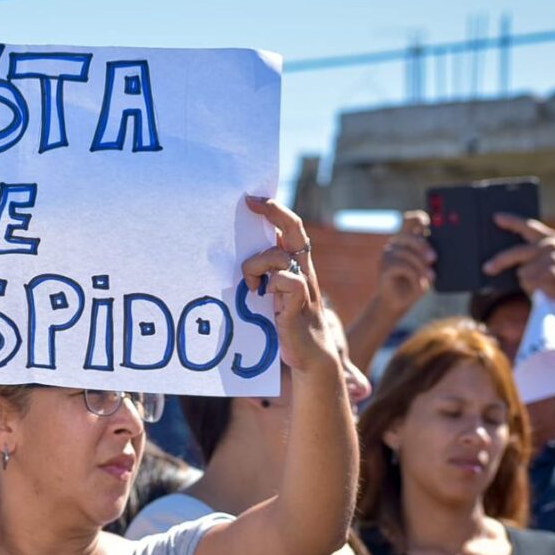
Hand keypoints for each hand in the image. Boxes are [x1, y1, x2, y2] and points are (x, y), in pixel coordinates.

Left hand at [241, 196, 332, 372]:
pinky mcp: (299, 304)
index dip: (275, 211)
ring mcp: (303, 285)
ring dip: (257, 266)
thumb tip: (243, 254)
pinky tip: (263, 296)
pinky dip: (272, 284)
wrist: (311, 355)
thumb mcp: (275, 292)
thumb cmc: (288, 323)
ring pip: (280, 257)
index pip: (292, 228)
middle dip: (275, 212)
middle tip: (252, 203)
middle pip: (295, 231)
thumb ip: (266, 273)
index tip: (252, 199)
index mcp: (297, 265)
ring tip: (252, 286)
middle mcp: (303, 270)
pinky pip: (286, 281)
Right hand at [377, 210, 433, 316]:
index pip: (412, 220)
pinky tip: (419, 282)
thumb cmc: (416, 282)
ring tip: (429, 277)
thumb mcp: (429, 267)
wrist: (401, 302)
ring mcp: (388, 255)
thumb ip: (432, 256)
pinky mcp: (384, 267)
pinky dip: (413, 274)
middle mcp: (396, 244)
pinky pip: (401, 265)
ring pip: (406, 253)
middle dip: (422, 246)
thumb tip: (437, 252)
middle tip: (433, 258)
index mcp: (409, 240)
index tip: (429, 223)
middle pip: (408, 235)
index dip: (420, 218)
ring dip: (421, 266)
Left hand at [483, 214, 554, 307]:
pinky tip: (546, 290)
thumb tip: (510, 255)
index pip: (528, 226)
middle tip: (486, 268)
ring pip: (522, 272)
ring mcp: (548, 260)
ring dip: (528, 281)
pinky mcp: (546, 274)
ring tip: (544, 285)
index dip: (511, 221)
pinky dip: (533, 289)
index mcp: (553, 239)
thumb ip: (539, 252)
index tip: (496, 217)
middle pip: (516, 252)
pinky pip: (528, 283)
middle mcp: (550, 246)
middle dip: (499, 261)